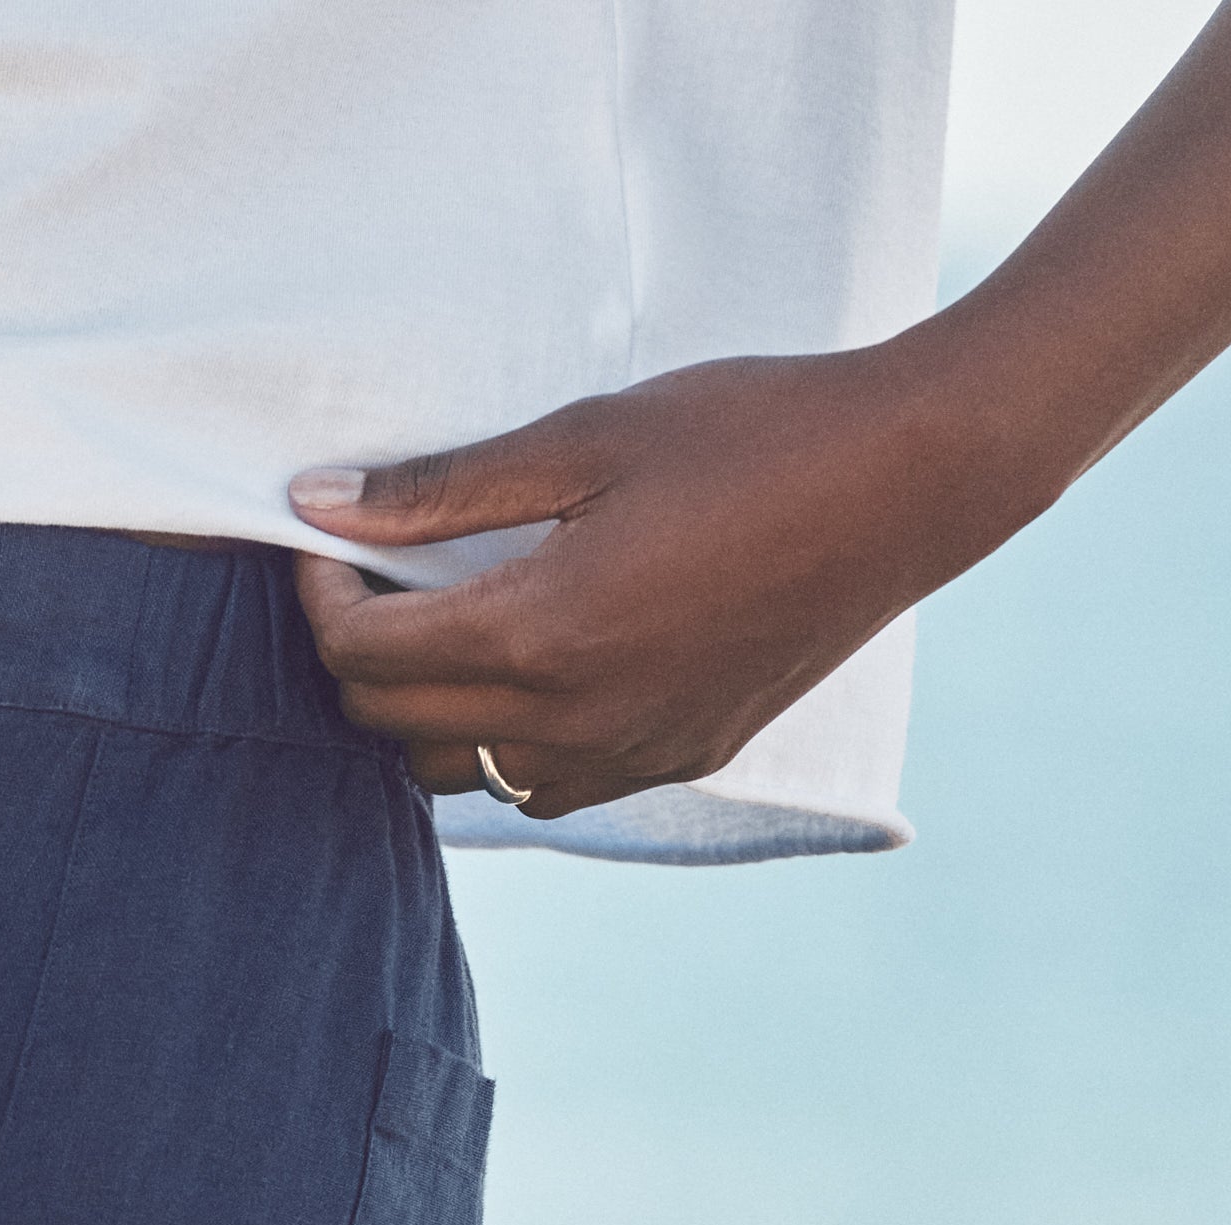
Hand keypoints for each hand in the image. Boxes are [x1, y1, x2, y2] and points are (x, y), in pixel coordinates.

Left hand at [288, 344, 995, 819]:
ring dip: (427, 713)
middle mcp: (576, 722)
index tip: (326, 542)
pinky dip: (506, 742)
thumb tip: (320, 502)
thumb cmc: (753, 432)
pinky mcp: (675, 762)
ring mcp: (629, 756)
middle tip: (375, 578)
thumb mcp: (587, 436)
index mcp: (543, 634)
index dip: (320, 600)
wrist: (910, 481)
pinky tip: (534, 665)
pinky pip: (544, 786)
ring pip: (460, 778)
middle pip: (393, 731)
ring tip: (449, 624)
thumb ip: (444, 487)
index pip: (363, 660)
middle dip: (358, 658)